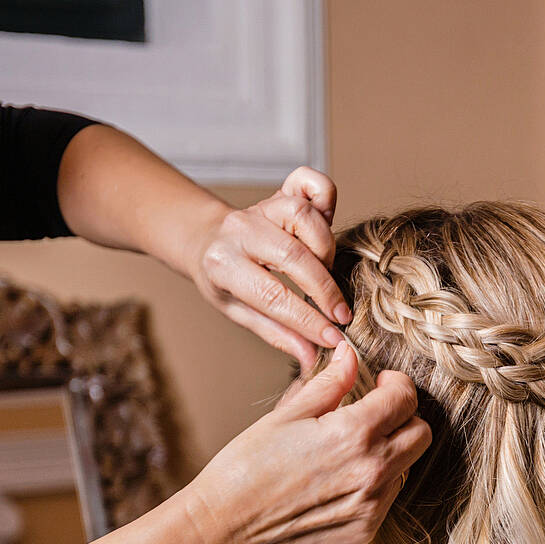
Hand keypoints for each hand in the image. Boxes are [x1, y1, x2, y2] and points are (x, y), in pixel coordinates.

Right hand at [180, 341, 430, 543]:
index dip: (396, 384)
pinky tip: (341, 477)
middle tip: (375, 411)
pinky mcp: (365, 529)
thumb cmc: (246, 467)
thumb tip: (351, 356)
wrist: (225, 527)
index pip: (405, 398)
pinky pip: (388, 496)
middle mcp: (373, 472)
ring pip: (407, 465)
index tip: (381, 383)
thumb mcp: (287, 414)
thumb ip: (330, 384)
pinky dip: (376, 481)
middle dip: (404, 416)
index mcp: (354, 434)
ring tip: (350, 447)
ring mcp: (372, 506)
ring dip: (391, 449)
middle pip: (421, 433)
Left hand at [186, 166, 351, 366]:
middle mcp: (240, 231)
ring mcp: (260, 208)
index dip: (308, 320)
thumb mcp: (239, 312)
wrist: (204, 239)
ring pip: (304, 217)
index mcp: (223, 266)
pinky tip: (327, 221)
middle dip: (324, 289)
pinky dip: (325, 197)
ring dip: (325, 248)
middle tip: (340, 314)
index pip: (272, 296)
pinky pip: (309, 183)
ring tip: (326, 271)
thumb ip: (278, 334)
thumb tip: (312, 359)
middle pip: (293, 256)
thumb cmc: (223, 280)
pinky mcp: (278, 193)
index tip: (334, 338)